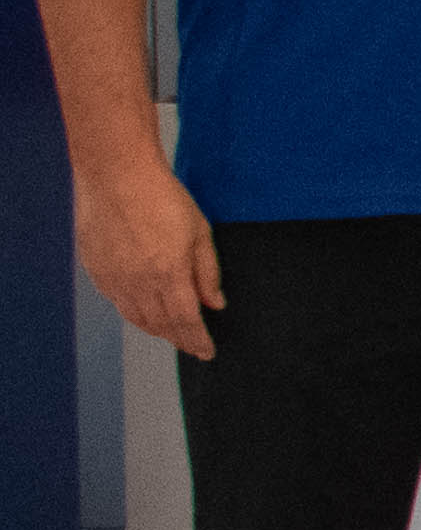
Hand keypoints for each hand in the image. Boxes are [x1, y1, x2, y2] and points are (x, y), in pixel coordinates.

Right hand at [75, 159, 219, 357]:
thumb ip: (207, 272)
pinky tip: (144, 313)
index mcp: (169, 274)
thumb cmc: (163, 198)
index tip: (207, 352)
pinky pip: (117, 302)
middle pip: (161, 324)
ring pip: (136, 318)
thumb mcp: (199, 232)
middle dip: (179, 339)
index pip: (186, 320)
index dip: (197, 340)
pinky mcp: (96, 271)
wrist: (116, 177)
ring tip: (172, 335)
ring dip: (156, 330)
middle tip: (192, 346)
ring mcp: (113, 278)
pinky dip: (134, 313)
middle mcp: (138, 282)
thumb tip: (215, 304)